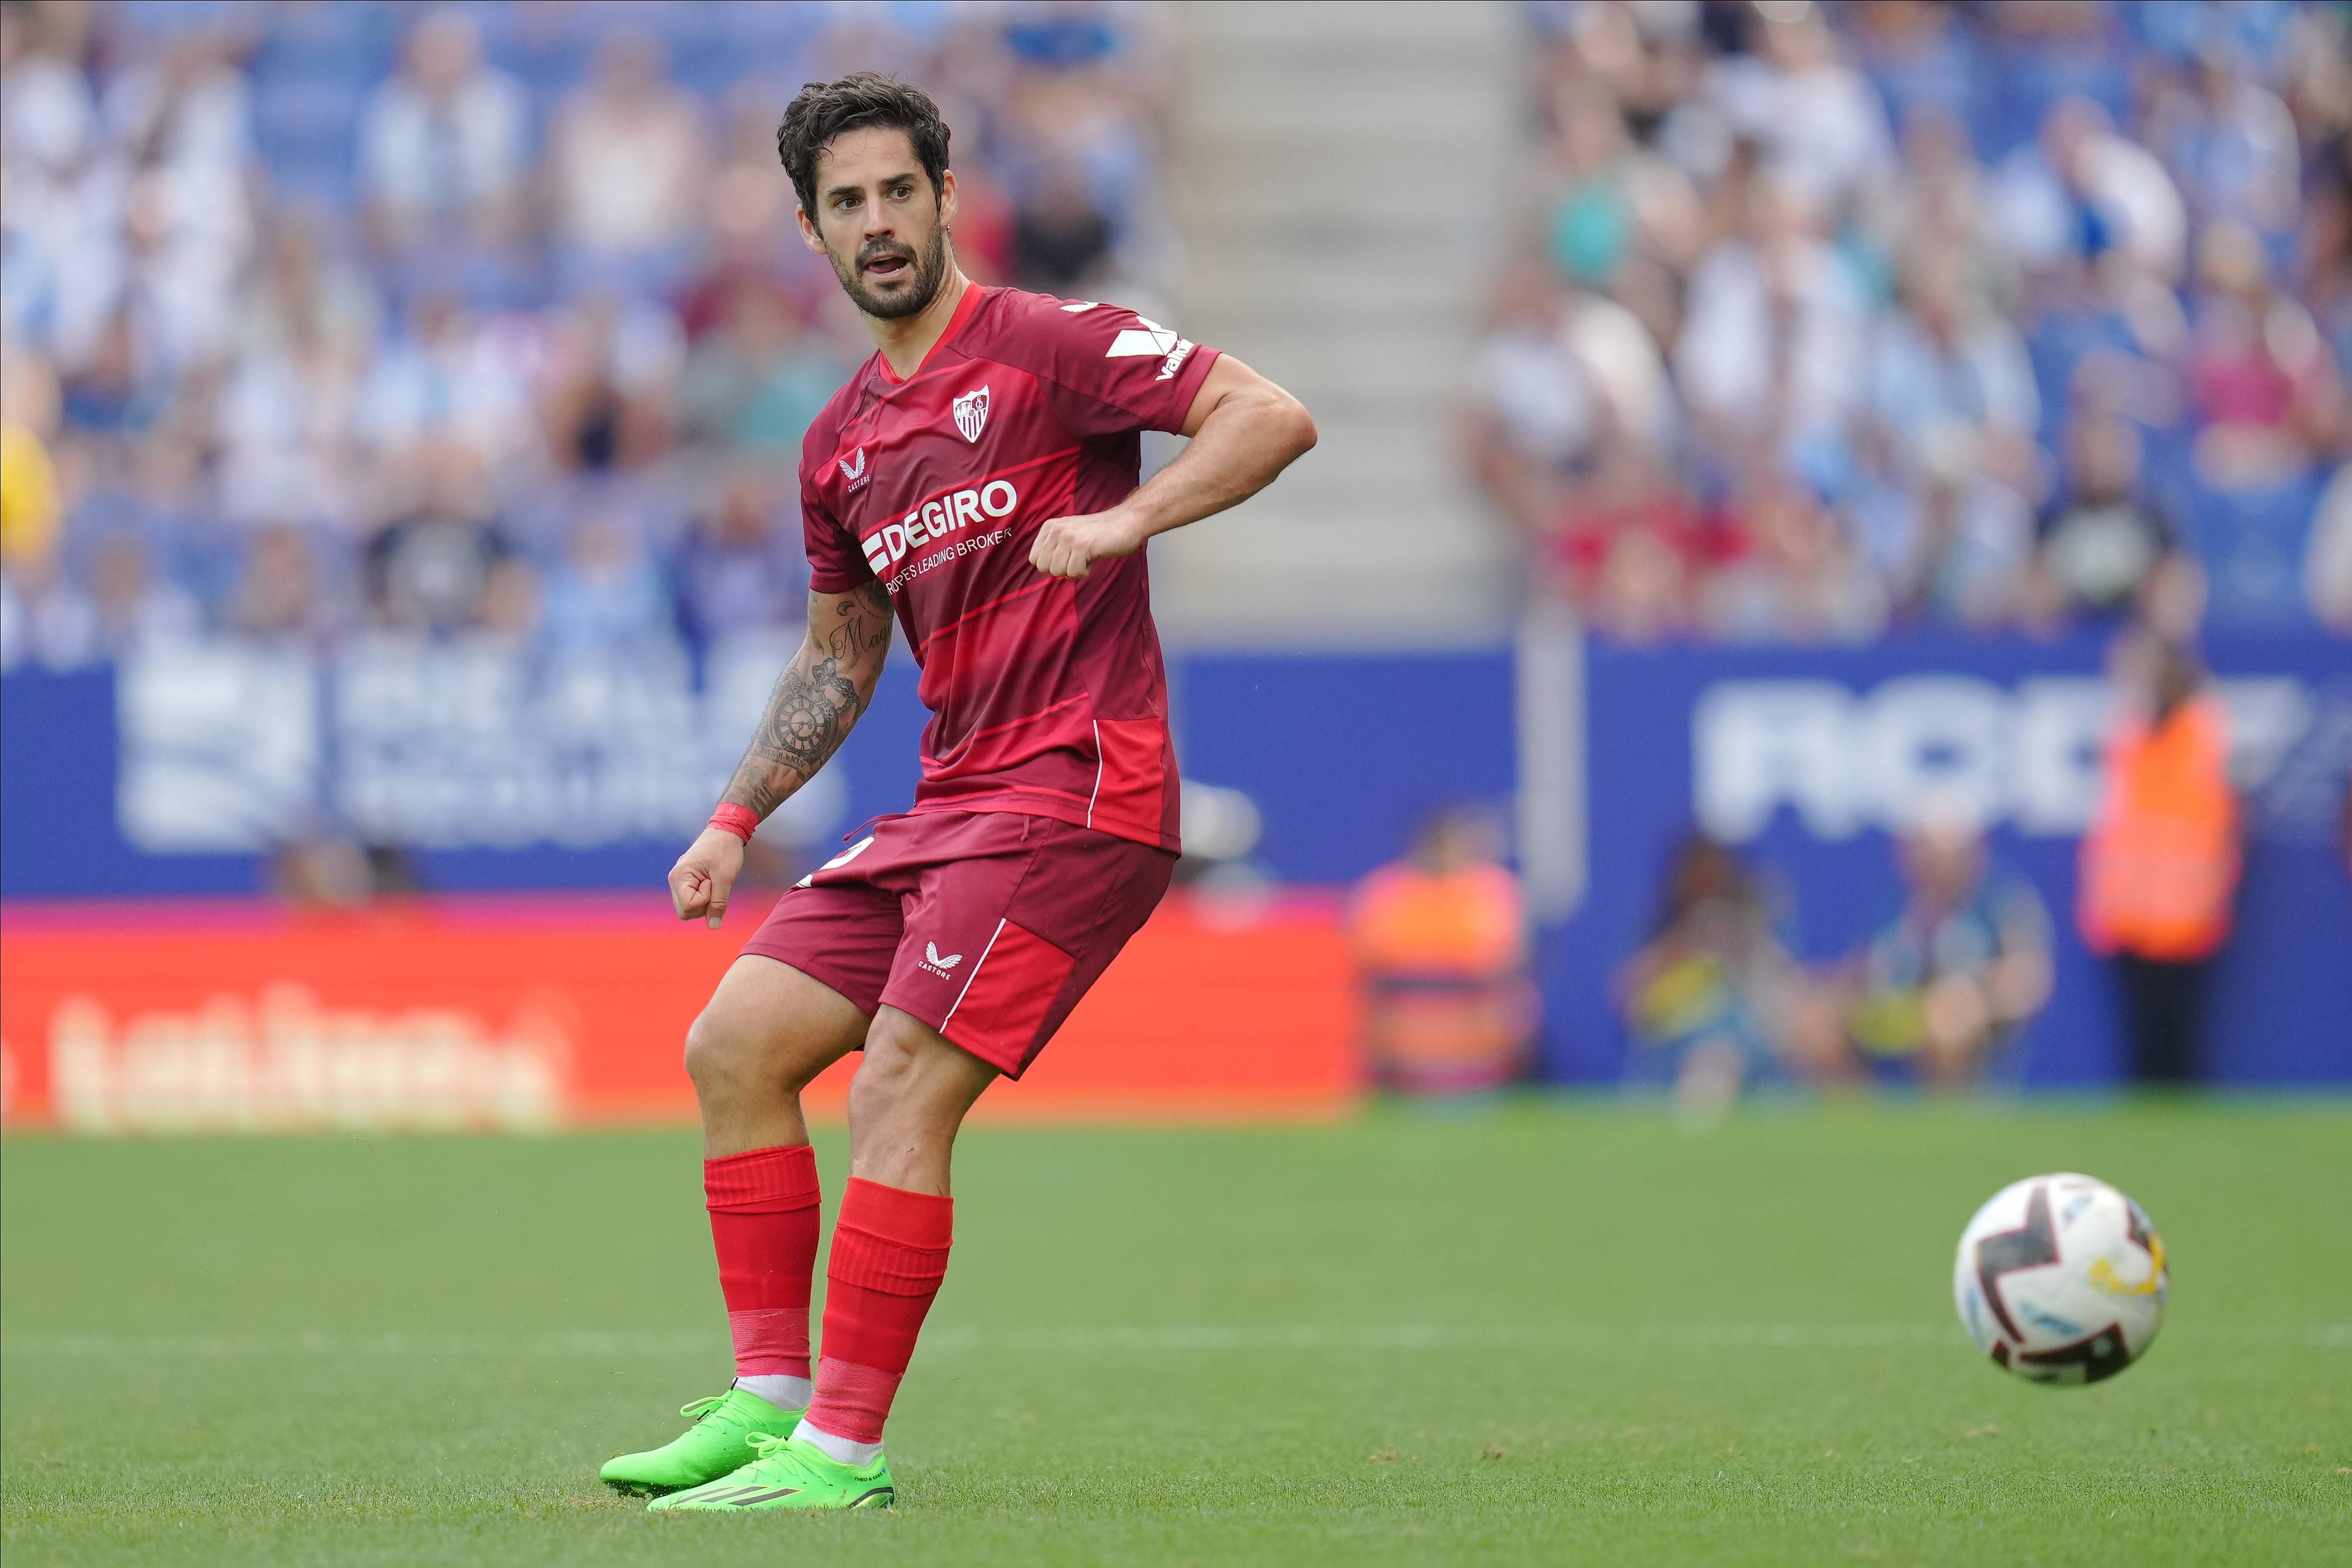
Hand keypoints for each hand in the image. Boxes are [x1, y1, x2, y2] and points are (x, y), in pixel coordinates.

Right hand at [668, 826, 746, 928]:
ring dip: (705, 900)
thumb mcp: (725, 878)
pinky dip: (704, 896)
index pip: (688, 907)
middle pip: (685, 912)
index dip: (705, 899)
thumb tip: (713, 926)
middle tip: (714, 883)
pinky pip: (692, 899)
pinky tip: (711, 882)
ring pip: (689, 908)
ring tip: (712, 881)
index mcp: (679, 876)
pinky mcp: (685, 881)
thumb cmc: (725, 851)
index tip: (712, 881)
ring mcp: (678, 881)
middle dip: (704, 904)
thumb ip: (718, 903)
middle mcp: (674, 879)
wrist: (726, 831)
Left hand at [1029, 507, 1145, 579]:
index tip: (1067, 557)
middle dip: (1061, 569)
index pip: (1034, 559)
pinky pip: (1074, 573)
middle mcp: (1056, 530)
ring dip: (1074, 571)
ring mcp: (1069, 537)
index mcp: (1050, 526)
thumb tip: (1042, 568)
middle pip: (1044, 568)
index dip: (1051, 564)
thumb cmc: (1099, 533)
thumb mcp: (1069, 534)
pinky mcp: (1082, 546)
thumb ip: (1054, 547)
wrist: (1126, 522)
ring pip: (1057, 572)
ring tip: (1086, 557)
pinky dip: (1085, 572)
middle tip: (1078, 559)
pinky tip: (1093, 558)